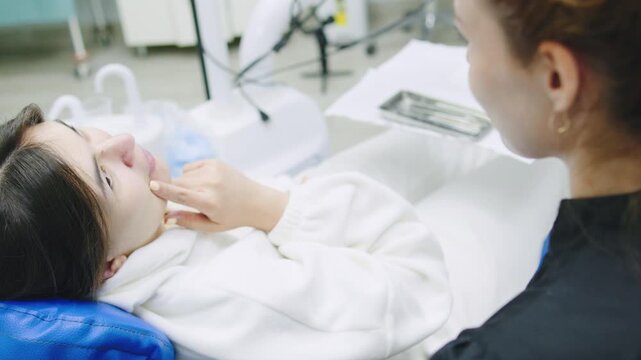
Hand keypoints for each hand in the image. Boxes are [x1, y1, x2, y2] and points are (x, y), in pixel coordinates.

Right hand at [150, 160, 288, 232]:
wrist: (256, 201)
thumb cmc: (233, 217)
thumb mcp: (212, 226)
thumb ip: (188, 221)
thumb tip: (166, 217)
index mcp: (210, 202)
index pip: (182, 194)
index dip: (165, 190)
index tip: (151, 185)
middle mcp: (211, 184)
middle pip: (178, 183)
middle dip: (174, 190)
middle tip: (186, 200)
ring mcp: (213, 170)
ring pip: (183, 175)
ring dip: (184, 184)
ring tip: (201, 193)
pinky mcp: (214, 161)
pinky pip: (190, 167)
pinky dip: (192, 175)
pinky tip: (205, 183)